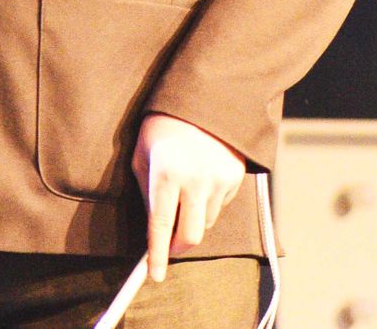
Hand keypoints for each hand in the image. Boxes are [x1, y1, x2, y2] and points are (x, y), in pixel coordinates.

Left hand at [131, 112, 246, 281]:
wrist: (202, 100)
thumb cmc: (163, 128)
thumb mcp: (142, 155)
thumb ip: (146, 192)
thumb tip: (154, 227)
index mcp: (165, 174)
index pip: (161, 227)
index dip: (157, 256)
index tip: (154, 275)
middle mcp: (194, 180)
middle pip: (191, 237)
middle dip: (178, 247)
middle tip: (169, 244)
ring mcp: (218, 180)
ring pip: (206, 224)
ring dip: (193, 221)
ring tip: (184, 194)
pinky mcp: (233, 178)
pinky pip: (219, 206)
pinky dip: (208, 204)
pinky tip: (201, 181)